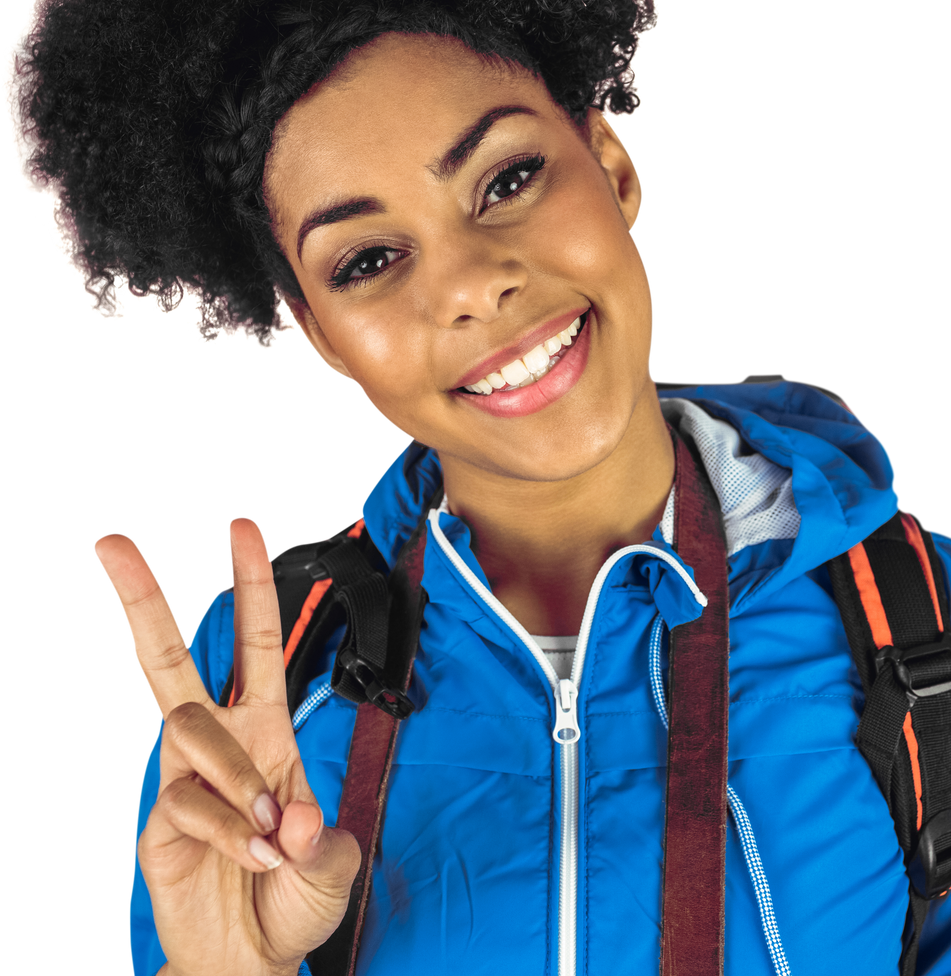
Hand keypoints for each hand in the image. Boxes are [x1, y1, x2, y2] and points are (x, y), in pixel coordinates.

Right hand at [96, 515, 361, 975]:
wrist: (253, 962)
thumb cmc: (294, 898)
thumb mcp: (333, 864)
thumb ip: (323, 840)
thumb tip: (293, 819)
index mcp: (265, 728)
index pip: (255, 643)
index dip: (250, 585)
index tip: (239, 524)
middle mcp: (220, 741)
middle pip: (169, 658)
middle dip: (144, 598)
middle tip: (109, 541)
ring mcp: (183, 778)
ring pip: (190, 727)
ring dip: (238, 775)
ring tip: (273, 835)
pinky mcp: (159, 823)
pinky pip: (188, 802)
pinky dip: (231, 829)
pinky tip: (256, 859)